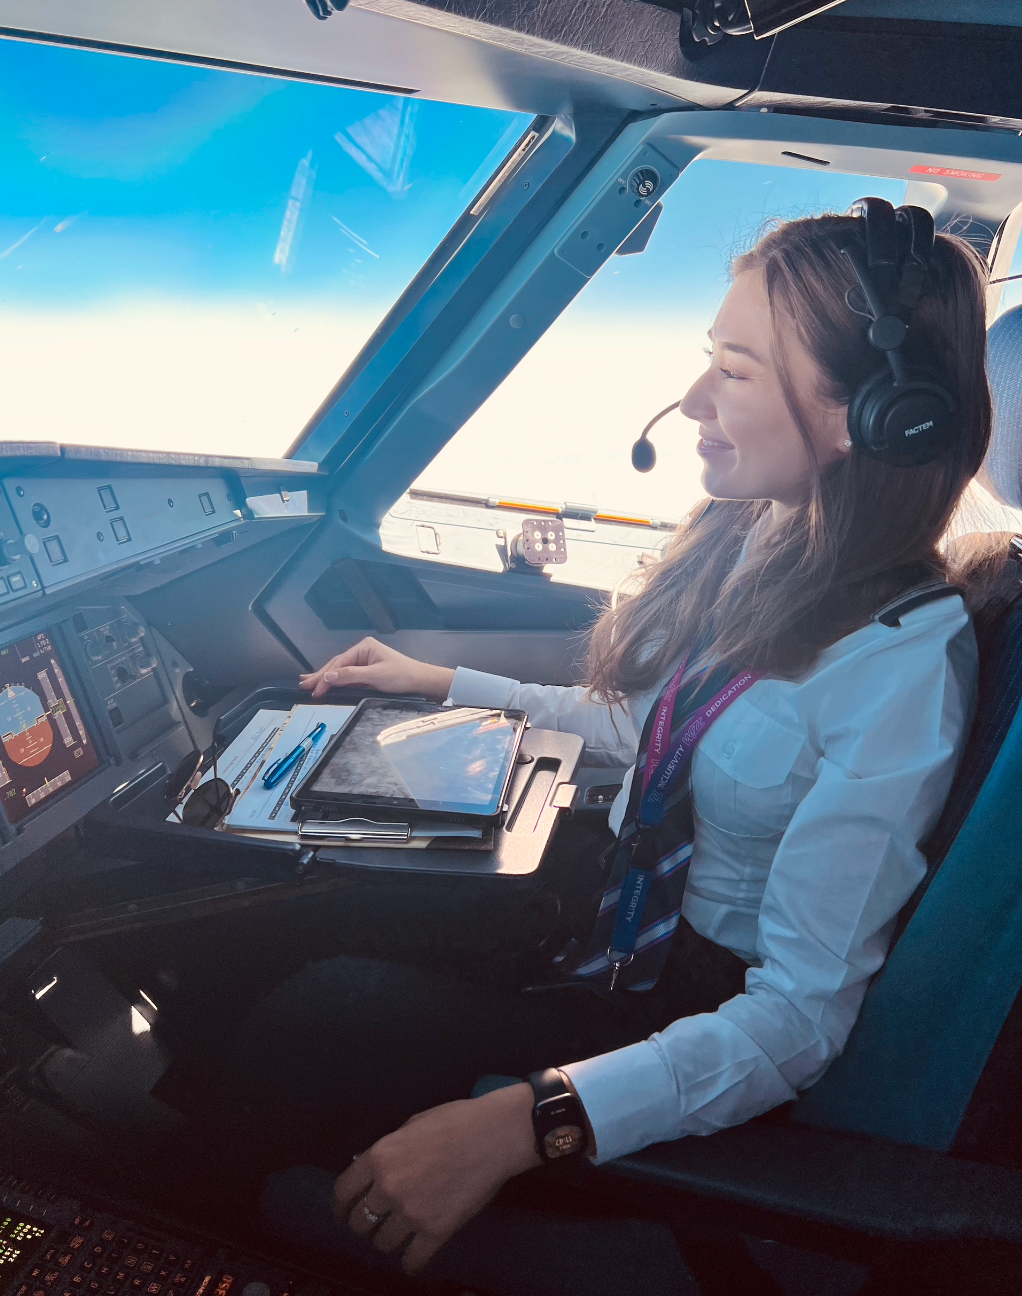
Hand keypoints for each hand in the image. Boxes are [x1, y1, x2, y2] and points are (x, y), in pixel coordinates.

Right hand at [299, 637, 455, 700]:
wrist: (421, 681)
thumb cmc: (401, 676)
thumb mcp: (375, 676)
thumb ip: (351, 676)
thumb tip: (329, 676)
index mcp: (364, 647)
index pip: (339, 663)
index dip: (325, 676)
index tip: (314, 689)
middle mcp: (362, 651)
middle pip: (337, 664)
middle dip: (320, 675)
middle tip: (303, 685)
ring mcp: (365, 660)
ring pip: (341, 670)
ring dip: (326, 677)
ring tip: (309, 683)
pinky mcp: (368, 670)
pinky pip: (348, 675)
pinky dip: (336, 680)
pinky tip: (327, 683)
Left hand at [332, 1083, 540, 1272]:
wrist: (494, 1135)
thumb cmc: (457, 1122)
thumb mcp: (411, 1125)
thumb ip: (388, 1150)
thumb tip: (373, 1168)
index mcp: (380, 1156)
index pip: (344, 1192)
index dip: (340, 1207)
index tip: (343, 1214)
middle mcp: (389, 1187)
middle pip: (360, 1222)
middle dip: (365, 1224)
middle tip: (377, 1223)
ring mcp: (411, 1212)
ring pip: (383, 1243)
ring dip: (389, 1241)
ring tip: (399, 1236)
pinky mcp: (436, 1231)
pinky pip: (412, 1261)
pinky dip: (410, 1263)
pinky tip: (414, 1257)